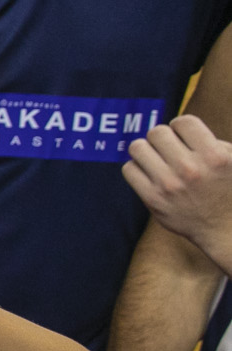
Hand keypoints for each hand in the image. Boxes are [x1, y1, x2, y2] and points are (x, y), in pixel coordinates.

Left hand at [124, 115, 231, 270]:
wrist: (225, 229)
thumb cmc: (228, 188)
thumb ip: (208, 140)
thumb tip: (176, 127)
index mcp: (215, 156)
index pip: (183, 121)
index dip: (182, 127)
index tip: (185, 138)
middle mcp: (191, 170)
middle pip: (157, 132)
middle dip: (163, 138)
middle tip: (170, 150)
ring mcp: (170, 185)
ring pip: (138, 147)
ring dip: (146, 151)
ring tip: (158, 160)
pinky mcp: (153, 200)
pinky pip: (129, 169)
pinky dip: (137, 168)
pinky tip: (151, 174)